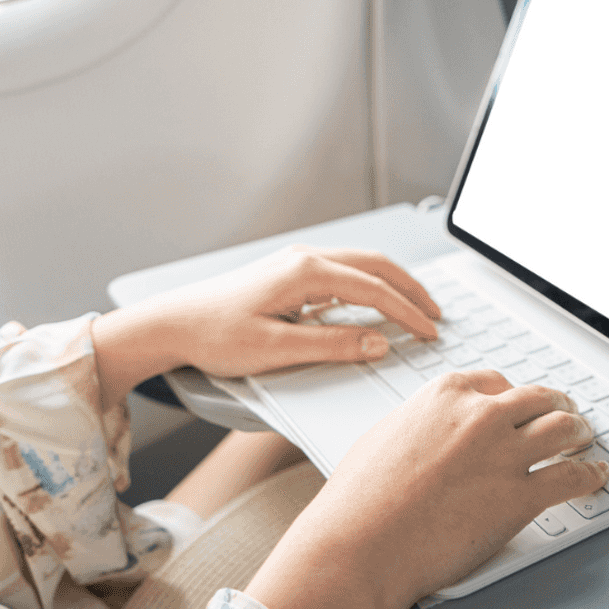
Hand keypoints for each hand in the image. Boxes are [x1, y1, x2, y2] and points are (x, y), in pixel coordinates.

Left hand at [91, 246, 440, 406]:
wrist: (172, 324)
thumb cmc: (215, 336)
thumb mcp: (276, 349)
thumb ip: (332, 346)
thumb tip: (377, 343)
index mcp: (306, 272)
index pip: (374, 290)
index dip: (407, 313)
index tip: (429, 332)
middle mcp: (304, 259)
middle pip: (375, 265)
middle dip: (411, 289)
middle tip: (436, 314)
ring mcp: (296, 262)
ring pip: (360, 264)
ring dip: (392, 283)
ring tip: (415, 306)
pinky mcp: (288, 272)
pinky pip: (342, 271)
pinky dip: (369, 284)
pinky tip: (374, 302)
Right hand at [244, 370, 608, 608]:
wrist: (358, 546)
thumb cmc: (358, 502)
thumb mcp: (385, 436)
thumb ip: (421, 423)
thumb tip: (433, 428)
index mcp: (445, 395)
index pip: (498, 383)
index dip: (516, 397)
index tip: (522, 406)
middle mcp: (479, 415)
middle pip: (539, 399)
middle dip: (557, 407)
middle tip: (566, 416)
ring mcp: (503, 454)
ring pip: (564, 428)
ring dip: (580, 432)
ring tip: (585, 440)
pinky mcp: (520, 497)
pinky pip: (573, 476)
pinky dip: (591, 473)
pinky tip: (595, 474)